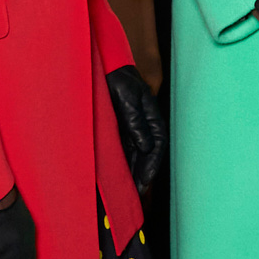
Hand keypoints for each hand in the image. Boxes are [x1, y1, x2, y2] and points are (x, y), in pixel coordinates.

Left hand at [107, 64, 165, 196]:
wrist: (101, 65)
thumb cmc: (117, 77)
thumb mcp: (127, 97)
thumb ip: (135, 121)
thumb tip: (145, 145)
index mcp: (151, 114)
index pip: (158, 143)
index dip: (152, 164)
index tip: (146, 180)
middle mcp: (143, 123)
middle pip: (146, 153)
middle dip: (142, 174)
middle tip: (136, 194)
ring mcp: (131, 127)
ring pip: (134, 154)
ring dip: (131, 171)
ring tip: (127, 191)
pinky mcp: (118, 128)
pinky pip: (121, 149)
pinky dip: (121, 163)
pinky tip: (116, 176)